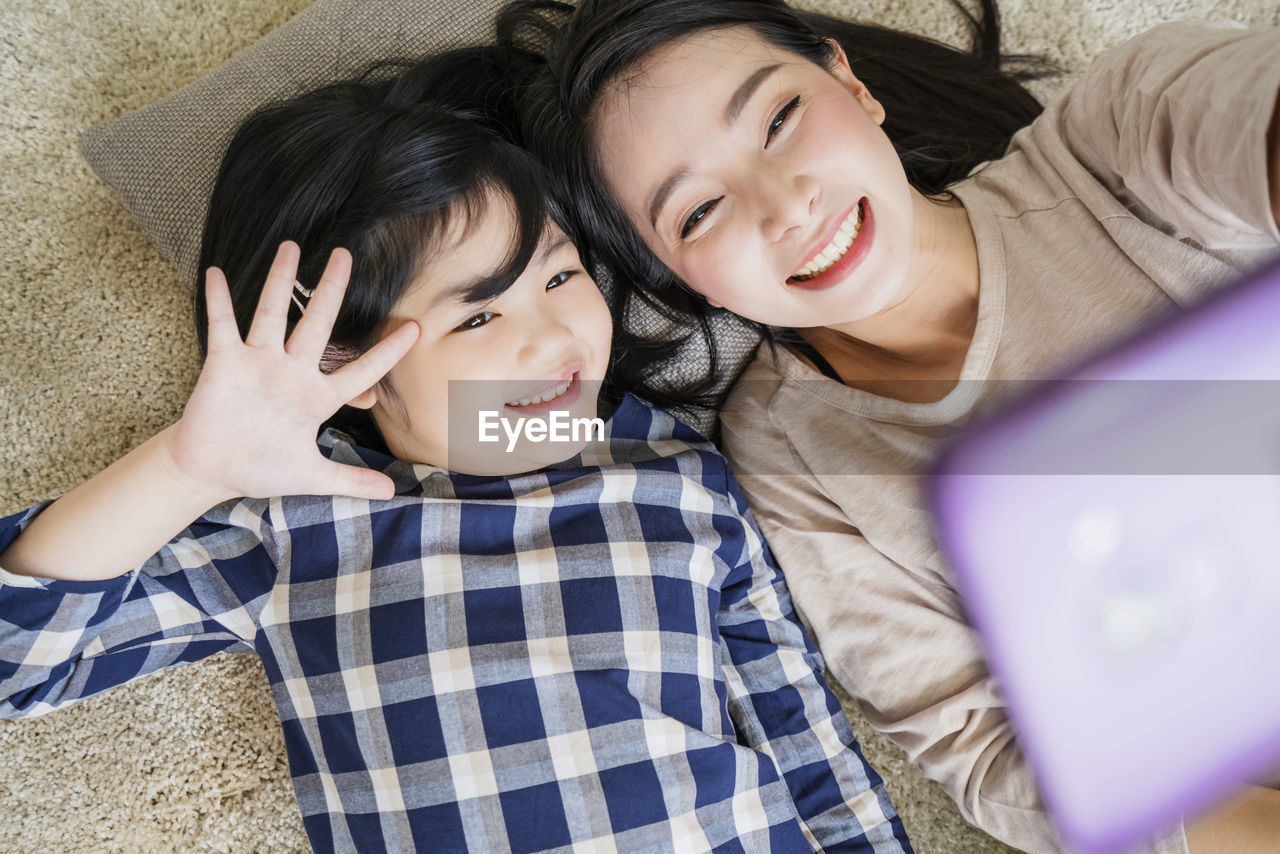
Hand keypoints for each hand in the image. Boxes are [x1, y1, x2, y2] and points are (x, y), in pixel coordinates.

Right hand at [165, 242, 419, 502]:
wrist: (212, 470)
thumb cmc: (261, 467)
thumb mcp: (312, 476)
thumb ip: (351, 481)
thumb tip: (393, 494)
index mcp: (317, 397)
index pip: (361, 369)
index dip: (387, 352)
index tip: (414, 328)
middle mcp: (292, 372)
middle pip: (318, 323)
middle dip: (332, 290)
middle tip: (346, 255)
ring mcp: (259, 363)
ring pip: (273, 314)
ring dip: (281, 282)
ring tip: (291, 246)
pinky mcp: (225, 363)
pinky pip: (223, 326)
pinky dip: (219, 300)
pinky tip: (217, 272)